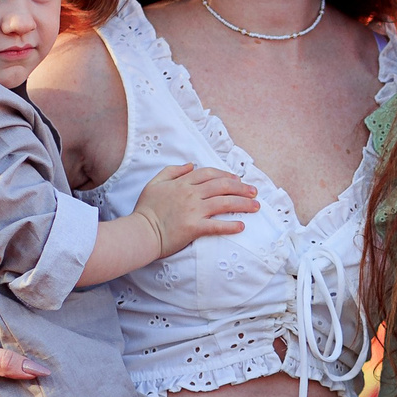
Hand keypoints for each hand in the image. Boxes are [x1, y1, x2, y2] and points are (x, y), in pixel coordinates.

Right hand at [133, 163, 258, 257]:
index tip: (237, 179)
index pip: (210, 174)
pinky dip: (231, 226)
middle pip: (222, 186)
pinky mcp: (194, 228)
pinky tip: (242, 226)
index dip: (226, 174)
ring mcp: (193, 211)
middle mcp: (191, 194)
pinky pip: (217, 226)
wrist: (140, 232)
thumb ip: (172, 171)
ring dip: (243, 204)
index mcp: (182, 183)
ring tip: (256, 207)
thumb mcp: (155, 183)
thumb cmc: (146, 209)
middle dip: (242, 187)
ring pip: (224, 203)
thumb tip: (191, 165)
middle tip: (254, 192)